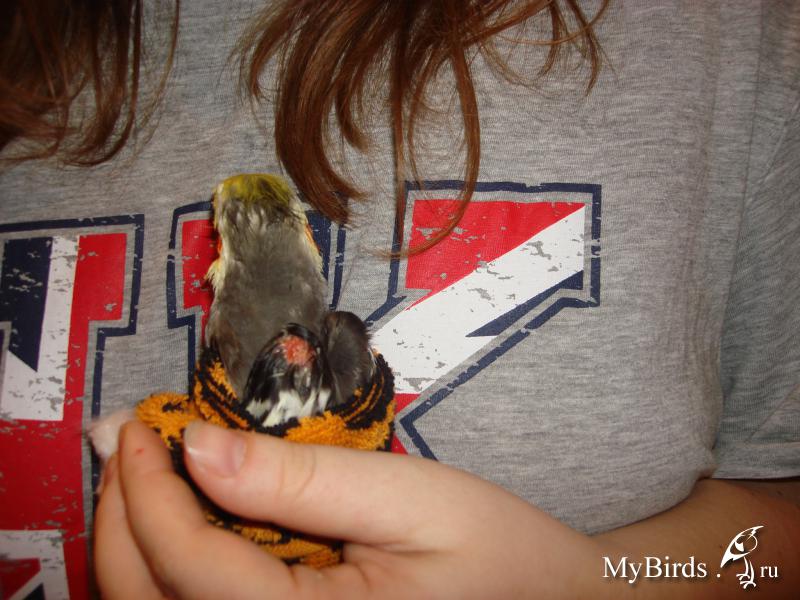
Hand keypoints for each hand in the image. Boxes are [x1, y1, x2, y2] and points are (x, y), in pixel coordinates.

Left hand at [94, 420, 601, 598]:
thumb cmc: (494, 554)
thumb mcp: (406, 500)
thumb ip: (301, 478)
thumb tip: (200, 445)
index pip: (186, 562)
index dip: (147, 487)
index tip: (137, 422)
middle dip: (121, 520)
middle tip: (123, 443)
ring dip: (135, 543)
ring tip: (142, 473)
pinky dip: (171, 565)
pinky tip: (186, 514)